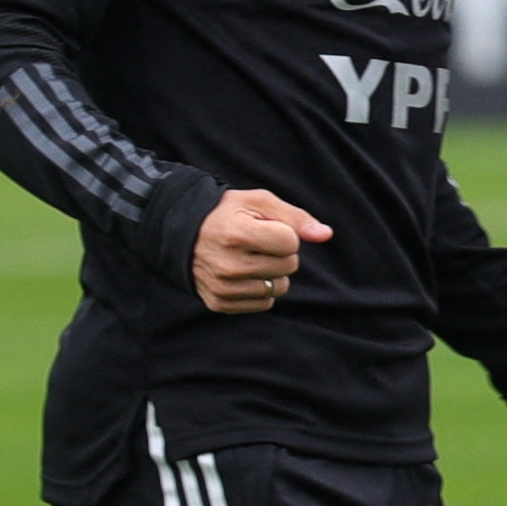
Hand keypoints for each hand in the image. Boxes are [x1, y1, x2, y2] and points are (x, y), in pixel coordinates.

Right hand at [194, 190, 331, 313]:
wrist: (182, 232)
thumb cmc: (228, 213)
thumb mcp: (259, 202)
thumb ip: (296, 217)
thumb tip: (325, 235)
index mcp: (238, 234)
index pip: (291, 243)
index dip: (286, 233)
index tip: (266, 227)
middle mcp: (229, 265)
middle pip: (288, 266)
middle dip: (281, 252)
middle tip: (257, 242)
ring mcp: (222, 287)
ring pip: (279, 287)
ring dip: (274, 273)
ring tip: (252, 258)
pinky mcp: (219, 303)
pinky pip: (264, 303)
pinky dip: (261, 289)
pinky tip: (244, 274)